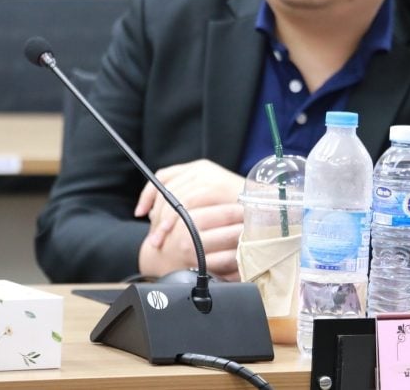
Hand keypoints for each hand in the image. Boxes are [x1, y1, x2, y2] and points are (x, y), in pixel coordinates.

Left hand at [134, 159, 245, 278]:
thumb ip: (187, 206)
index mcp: (198, 169)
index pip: (164, 176)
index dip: (148, 195)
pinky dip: (177, 220)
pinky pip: (187, 203)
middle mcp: (202, 169)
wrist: (268, 211)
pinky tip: (176, 234)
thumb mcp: (209, 207)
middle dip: (155, 215)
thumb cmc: (239, 214)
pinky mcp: (216, 186)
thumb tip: (157, 216)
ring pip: (174, 197)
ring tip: (161, 241)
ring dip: (164, 222)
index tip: (141, 213)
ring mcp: (210, 176)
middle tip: (155, 238)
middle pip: (166, 188)